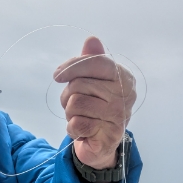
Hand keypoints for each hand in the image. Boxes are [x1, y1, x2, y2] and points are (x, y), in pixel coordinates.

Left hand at [54, 36, 135, 168]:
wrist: (102, 142)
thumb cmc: (95, 107)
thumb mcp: (93, 81)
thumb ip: (92, 60)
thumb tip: (92, 40)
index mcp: (123, 76)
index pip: (97, 62)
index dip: (74, 66)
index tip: (57, 75)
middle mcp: (125, 94)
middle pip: (79, 84)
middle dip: (68, 96)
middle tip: (74, 105)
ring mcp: (119, 115)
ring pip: (75, 104)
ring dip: (69, 113)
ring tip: (80, 117)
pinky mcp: (110, 135)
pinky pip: (77, 124)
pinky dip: (73, 128)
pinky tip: (82, 130)